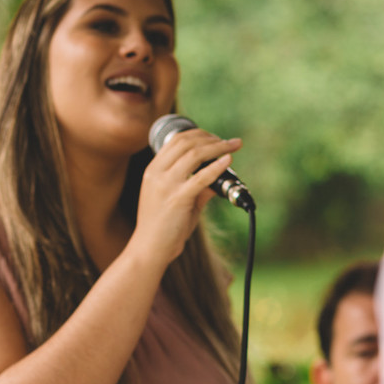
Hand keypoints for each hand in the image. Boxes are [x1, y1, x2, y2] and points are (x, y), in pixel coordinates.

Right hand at [130, 128, 241, 266]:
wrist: (149, 249)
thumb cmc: (164, 226)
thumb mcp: (177, 199)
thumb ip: (197, 187)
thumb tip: (219, 177)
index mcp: (153, 169)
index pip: (176, 140)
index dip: (198, 134)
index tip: (215, 138)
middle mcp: (157, 173)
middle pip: (186, 142)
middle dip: (210, 137)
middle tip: (229, 142)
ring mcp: (166, 185)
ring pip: (194, 155)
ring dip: (217, 147)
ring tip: (233, 146)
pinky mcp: (177, 199)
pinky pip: (200, 178)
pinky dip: (216, 166)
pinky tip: (228, 160)